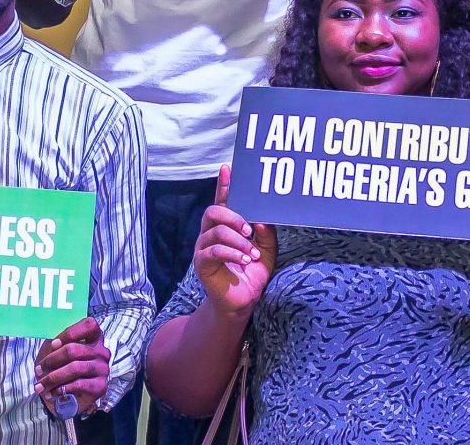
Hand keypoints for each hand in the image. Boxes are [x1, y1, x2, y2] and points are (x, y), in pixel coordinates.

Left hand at [35, 317, 111, 413]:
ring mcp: (103, 369)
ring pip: (75, 368)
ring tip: (40, 386)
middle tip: (38, 370)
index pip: (88, 325)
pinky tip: (53, 393)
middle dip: (51, 361)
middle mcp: (102, 352)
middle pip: (74, 350)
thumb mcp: (55, 350)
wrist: (66, 395)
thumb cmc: (60, 367)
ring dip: (53, 378)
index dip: (69, 334)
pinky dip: (62, 389)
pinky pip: (79, 385)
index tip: (53, 345)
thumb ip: (56, 344)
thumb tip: (55, 345)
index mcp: (94, 337)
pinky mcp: (101, 386)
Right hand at [195, 165, 276, 318]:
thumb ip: (266, 234)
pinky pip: (214, 251)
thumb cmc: (252, 272)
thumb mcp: (266, 250)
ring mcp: (204, 247)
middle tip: (249, 229)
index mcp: (226, 226)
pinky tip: (244, 260)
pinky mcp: (202, 263)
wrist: (242, 301)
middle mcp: (211, 233)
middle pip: (213, 212)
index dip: (224, 185)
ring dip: (238, 240)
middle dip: (232, 215)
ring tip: (252, 253)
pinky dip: (232, 253)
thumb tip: (262, 220)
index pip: (222, 201)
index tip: (228, 169)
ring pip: (215, 231)